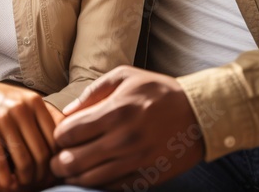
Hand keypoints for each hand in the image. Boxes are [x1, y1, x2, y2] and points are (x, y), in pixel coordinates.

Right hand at [0, 80, 57, 190]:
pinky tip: (6, 183)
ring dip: (25, 179)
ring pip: (23, 159)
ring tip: (23, 184)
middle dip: (41, 174)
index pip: (55, 139)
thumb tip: (68, 140)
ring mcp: (4, 117)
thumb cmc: (5, 98)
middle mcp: (23, 108)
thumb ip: (48, 116)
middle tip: (38, 182)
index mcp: (37, 102)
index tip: (52, 170)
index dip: (56, 160)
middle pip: (42, 152)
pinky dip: (4, 176)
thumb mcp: (29, 100)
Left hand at [49, 66, 204, 188]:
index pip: (67, 133)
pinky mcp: (146, 177)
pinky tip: (96, 175)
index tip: (62, 135)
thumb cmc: (159, 92)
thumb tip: (68, 111)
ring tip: (72, 169)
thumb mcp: (126, 77)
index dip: (58, 136)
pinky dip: (98, 185)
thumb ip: (93, 92)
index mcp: (115, 112)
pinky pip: (112, 188)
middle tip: (58, 158)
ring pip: (89, 180)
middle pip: (72, 161)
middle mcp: (123, 139)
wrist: (200, 115)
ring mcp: (135, 161)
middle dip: (59, 161)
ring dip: (74, 177)